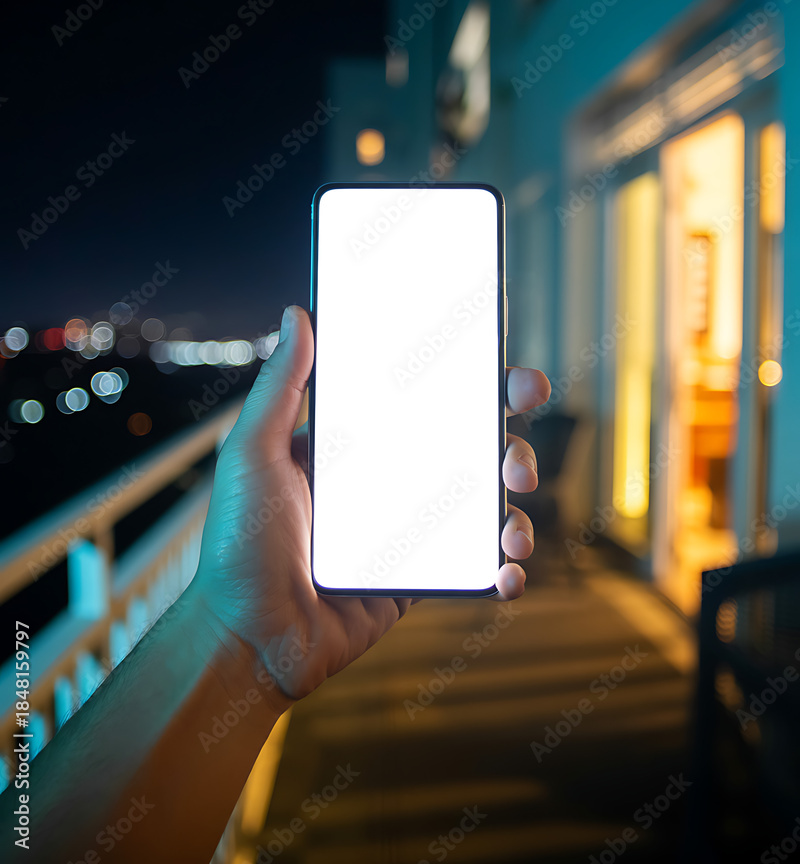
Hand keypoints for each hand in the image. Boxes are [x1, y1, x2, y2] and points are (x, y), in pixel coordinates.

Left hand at [192, 305, 550, 704]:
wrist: (246, 640)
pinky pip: (474, 564)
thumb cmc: (237, 547)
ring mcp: (407, 531)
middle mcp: (386, 481)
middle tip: (518, 438)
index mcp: (354, 445)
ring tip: (512, 514)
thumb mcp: (252, 453)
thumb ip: (280, 386)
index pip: (420, 398)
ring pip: (482, 502)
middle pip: (466, 446)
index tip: (499, 364)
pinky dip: (503, 566)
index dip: (466, 379)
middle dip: (508, 436)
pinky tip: (506, 570)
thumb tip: (296, 314)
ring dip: (514, 500)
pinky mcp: (417, 578)